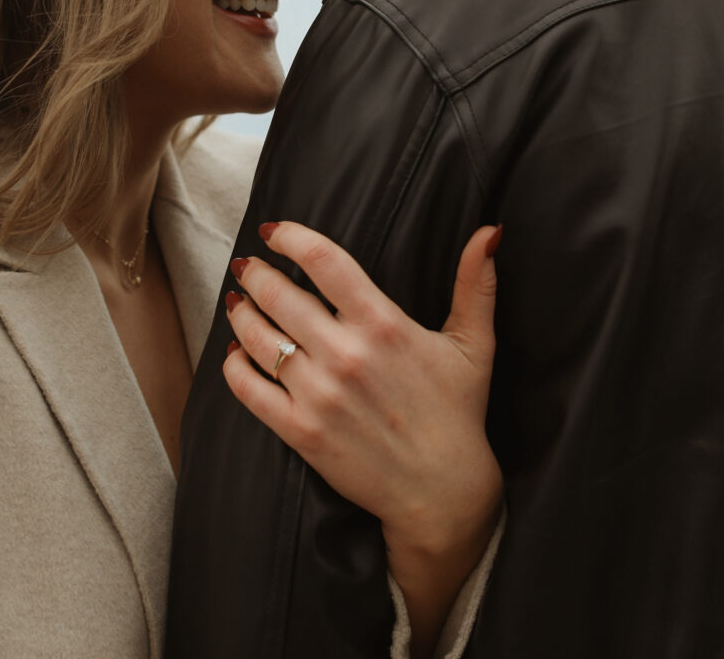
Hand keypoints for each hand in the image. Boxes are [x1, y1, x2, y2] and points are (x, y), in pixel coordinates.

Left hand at [222, 221, 503, 652]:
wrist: (442, 492)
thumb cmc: (457, 413)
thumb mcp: (474, 344)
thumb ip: (477, 285)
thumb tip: (490, 232)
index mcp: (384, 326)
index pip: (325, 261)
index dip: (291, 238)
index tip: (275, 232)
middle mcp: (346, 355)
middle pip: (279, 295)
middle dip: (255, 273)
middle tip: (245, 265)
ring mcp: (319, 395)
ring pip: (258, 338)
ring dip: (241, 313)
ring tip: (238, 301)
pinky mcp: (301, 432)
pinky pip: (248, 389)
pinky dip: (233, 366)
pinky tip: (235, 353)